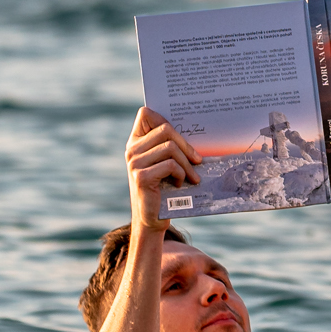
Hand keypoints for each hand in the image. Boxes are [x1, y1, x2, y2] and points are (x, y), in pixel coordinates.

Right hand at [126, 106, 202, 224]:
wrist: (152, 218)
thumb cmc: (164, 187)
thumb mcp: (166, 162)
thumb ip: (170, 145)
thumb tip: (198, 129)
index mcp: (136, 141)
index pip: (146, 113)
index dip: (165, 119)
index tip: (181, 135)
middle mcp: (132, 149)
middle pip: (166, 130)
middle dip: (187, 146)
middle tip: (198, 160)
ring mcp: (134, 163)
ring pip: (171, 148)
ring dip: (188, 164)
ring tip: (193, 176)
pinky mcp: (141, 176)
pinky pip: (170, 165)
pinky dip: (181, 174)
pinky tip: (180, 183)